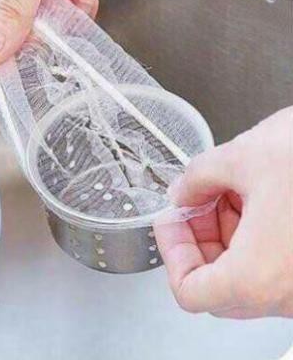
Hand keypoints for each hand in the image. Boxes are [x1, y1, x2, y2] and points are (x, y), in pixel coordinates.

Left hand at [155, 107, 292, 317]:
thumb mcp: (243, 157)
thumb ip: (197, 177)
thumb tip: (183, 191)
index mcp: (260, 276)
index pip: (190, 292)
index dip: (170, 251)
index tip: (171, 221)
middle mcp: (287, 294)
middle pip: (217, 283)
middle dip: (198, 237)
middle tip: (194, 200)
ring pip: (246, 275)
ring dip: (226, 233)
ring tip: (227, 189)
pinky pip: (274, 266)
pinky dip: (255, 236)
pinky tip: (255, 197)